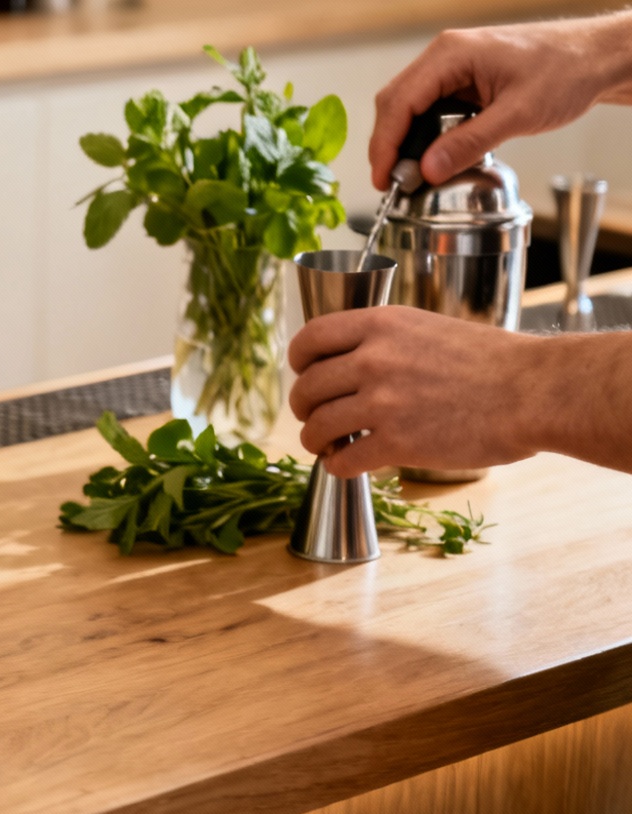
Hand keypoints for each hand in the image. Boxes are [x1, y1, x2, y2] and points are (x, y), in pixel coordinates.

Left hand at [287, 307, 539, 476]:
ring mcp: (382, 402)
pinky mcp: (396, 443)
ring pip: (316, 427)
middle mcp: (373, 360)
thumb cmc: (492, 361)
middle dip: (303, 408)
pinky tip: (348, 464)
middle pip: (306, 389)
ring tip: (329, 445)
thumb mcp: (429, 328)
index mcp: (381, 325)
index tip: (304, 374)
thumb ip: (385, 341)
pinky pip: (342, 461)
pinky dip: (337, 467)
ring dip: (315, 441)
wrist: (534, 392)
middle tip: (315, 418)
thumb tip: (349, 360)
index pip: (309, 339)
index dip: (299, 361)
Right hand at [370, 12, 631, 189]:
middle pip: (395, 103)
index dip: (385, 145)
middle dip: (389, 146)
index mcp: (451, 54)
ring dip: (405, 141)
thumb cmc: (568, 70)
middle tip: (393, 184)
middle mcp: (444, 55)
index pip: (399, 102)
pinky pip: (429, 106)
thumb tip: (427, 170)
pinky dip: (424, 134)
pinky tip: (431, 155)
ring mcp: (452, 65)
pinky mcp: (462, 78)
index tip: (384, 179)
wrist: (596, 57)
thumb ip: (469, 143)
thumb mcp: (518, 114)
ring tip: (411, 174)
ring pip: (409, 106)